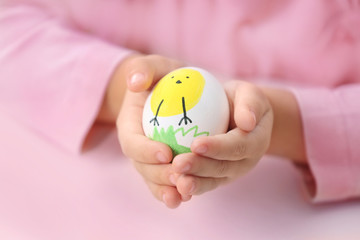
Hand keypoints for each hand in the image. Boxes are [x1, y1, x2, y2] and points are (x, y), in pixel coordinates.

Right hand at [116, 54, 187, 207]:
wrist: (171, 92)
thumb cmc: (162, 78)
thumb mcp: (154, 67)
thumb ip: (144, 69)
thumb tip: (135, 82)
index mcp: (129, 125)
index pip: (132, 142)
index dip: (144, 150)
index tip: (164, 152)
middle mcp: (138, 147)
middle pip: (143, 167)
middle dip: (159, 175)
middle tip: (179, 175)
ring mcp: (150, 159)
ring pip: (155, 180)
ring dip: (167, 189)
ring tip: (184, 194)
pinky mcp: (165, 166)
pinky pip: (167, 183)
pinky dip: (176, 191)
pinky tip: (188, 197)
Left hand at [171, 81, 273, 196]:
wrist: (242, 117)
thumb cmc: (242, 101)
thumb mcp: (250, 95)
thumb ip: (251, 105)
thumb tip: (248, 122)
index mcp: (255, 141)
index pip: (237, 146)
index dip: (218, 147)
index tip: (196, 144)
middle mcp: (245, 162)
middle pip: (223, 168)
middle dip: (200, 167)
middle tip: (178, 164)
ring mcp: (231, 173)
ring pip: (212, 181)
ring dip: (194, 183)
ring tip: (177, 182)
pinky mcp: (217, 178)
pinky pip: (204, 184)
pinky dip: (190, 187)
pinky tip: (174, 186)